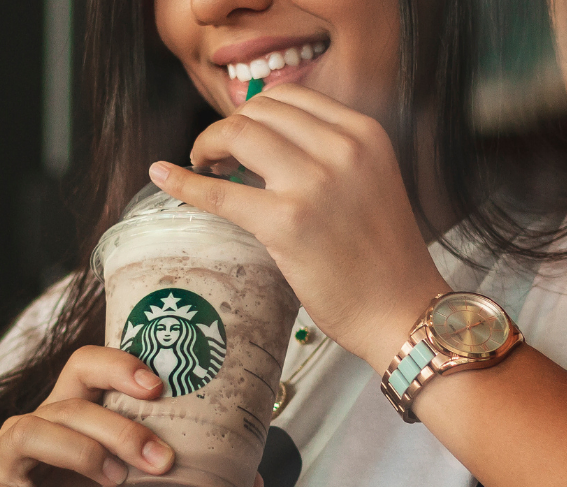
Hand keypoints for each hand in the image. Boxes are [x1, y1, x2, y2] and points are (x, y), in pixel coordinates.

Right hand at [0, 347, 172, 486]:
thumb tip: (253, 481)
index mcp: (64, 422)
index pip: (81, 367)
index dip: (116, 365)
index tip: (158, 386)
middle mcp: (27, 435)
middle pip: (67, 405)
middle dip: (119, 427)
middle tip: (161, 459)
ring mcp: (0, 470)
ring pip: (31, 433)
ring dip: (85, 453)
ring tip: (124, 485)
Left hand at [148, 84, 450, 370]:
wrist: (403, 310)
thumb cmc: (384, 257)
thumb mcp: (370, 181)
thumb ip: (330, 154)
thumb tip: (261, 141)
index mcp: (364, 133)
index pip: (289, 96)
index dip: (253, 113)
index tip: (240, 137)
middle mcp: (343, 148)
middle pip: (258, 111)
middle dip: (227, 129)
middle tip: (215, 158)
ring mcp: (315, 183)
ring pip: (236, 135)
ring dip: (207, 147)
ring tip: (204, 169)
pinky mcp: (287, 222)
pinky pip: (219, 192)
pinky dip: (184, 182)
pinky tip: (163, 177)